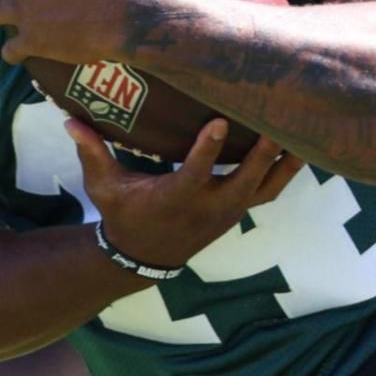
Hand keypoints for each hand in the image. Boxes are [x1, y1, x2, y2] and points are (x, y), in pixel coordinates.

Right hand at [71, 117, 303, 269]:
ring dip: (285, 164)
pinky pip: (269, 191)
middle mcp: (208, 207)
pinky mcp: (238, 210)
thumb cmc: (122, 213)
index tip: (220, 121)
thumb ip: (92, 152)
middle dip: (262, 153)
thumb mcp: (104, 186)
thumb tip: (68, 120)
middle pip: (244, 181)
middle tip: (278, 120)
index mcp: (176, 198)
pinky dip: (286, 172)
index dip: (209, 149)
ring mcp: (227, 211)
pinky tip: (302, 147)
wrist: (144, 255)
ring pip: (266, 188)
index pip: (196, 173)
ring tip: (307, 132)